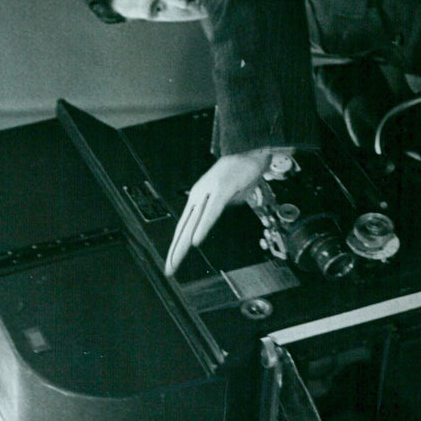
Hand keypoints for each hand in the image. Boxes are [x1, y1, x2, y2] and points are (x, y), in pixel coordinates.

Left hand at [165, 150, 270, 276]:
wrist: (251, 150)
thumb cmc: (239, 174)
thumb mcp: (227, 198)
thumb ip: (217, 210)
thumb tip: (212, 222)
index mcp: (198, 199)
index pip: (185, 226)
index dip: (177, 245)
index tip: (172, 263)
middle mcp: (198, 195)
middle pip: (184, 227)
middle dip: (175, 251)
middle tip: (169, 270)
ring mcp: (209, 191)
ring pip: (193, 222)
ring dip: (184, 244)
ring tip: (176, 261)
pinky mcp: (222, 188)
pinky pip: (211, 212)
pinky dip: (203, 227)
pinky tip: (196, 240)